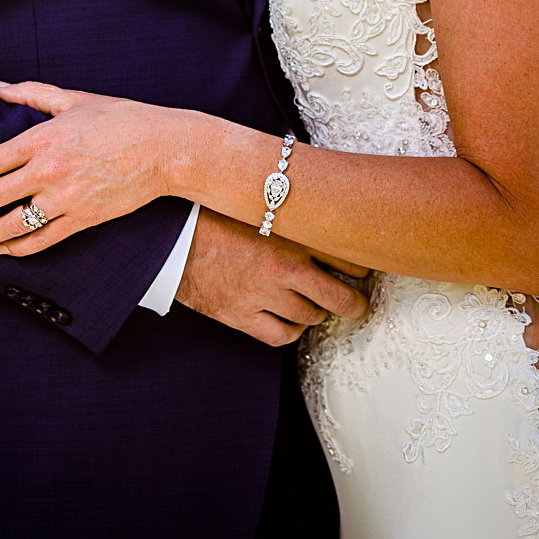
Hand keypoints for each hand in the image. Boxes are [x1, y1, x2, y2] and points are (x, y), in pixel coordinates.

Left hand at [0, 80, 181, 255]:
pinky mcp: (83, 219)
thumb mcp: (75, 99)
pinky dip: (16, 248)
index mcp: (42, 139)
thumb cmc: (122, 119)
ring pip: (9, 225)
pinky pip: (41, 240)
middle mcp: (48, 171)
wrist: (165, 148)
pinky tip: (2, 248)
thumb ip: (31, 94)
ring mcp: (65, 198)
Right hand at [175, 210, 370, 346]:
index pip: (348, 258)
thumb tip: (330, 203)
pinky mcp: (241, 316)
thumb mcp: (266, 206)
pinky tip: (292, 322)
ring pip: (311, 317)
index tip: (363, 269)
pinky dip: (292, 331)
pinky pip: (281, 336)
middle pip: (340, 297)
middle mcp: (284, 268)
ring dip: (318, 313)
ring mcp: (263, 295)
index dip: (362, 266)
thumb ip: (299, 213)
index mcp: (293, 235)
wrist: (174, 236)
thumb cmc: (220, 215)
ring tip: (317, 305)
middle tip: (358, 303)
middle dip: (355, 303)